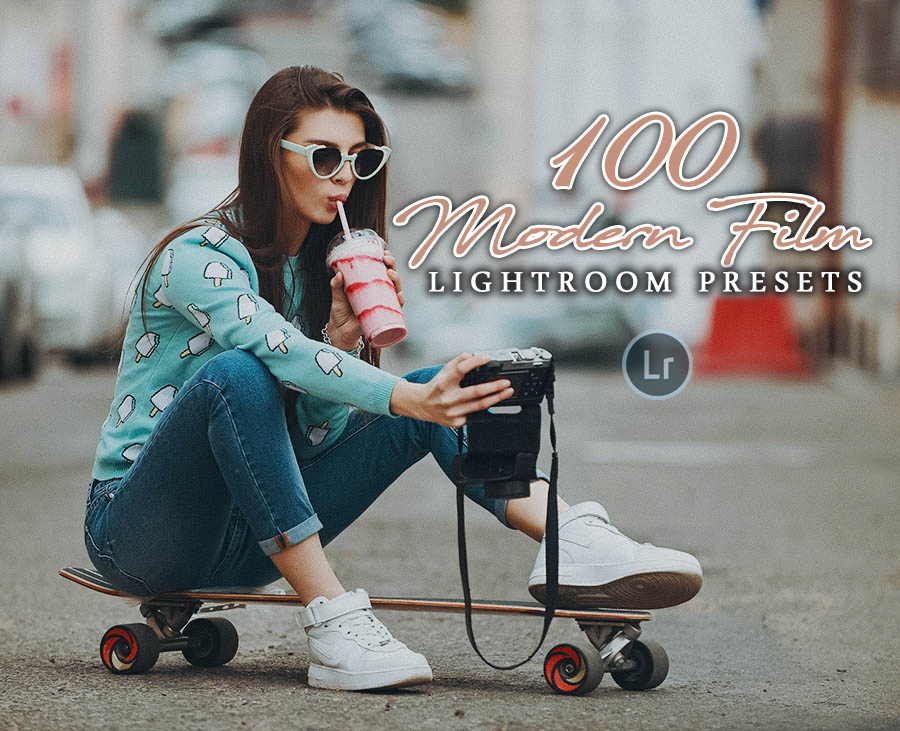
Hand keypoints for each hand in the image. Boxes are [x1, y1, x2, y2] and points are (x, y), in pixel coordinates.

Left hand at [327, 249, 404, 349]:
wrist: (340, 332)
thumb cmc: (340, 313)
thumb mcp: (337, 296)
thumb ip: (336, 285)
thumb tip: (339, 273)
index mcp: (370, 285)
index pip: (382, 270)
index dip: (386, 260)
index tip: (384, 253)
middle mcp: (379, 293)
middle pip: (391, 277)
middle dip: (393, 267)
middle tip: (387, 261)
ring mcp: (382, 304)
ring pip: (396, 290)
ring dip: (397, 281)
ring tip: (391, 275)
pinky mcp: (383, 316)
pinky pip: (396, 309)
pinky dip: (400, 302)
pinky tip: (399, 296)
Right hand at [389, 352, 513, 426]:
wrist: (422, 405)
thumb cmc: (435, 387)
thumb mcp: (443, 371)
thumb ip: (457, 362)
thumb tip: (472, 355)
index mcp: (444, 382)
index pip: (461, 369)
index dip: (476, 362)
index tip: (487, 358)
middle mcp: (447, 397)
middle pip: (475, 392)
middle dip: (494, 387)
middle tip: (506, 382)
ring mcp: (452, 411)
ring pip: (479, 405)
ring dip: (496, 398)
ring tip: (507, 392)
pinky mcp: (456, 422)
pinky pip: (474, 415)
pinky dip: (484, 408)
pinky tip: (491, 402)